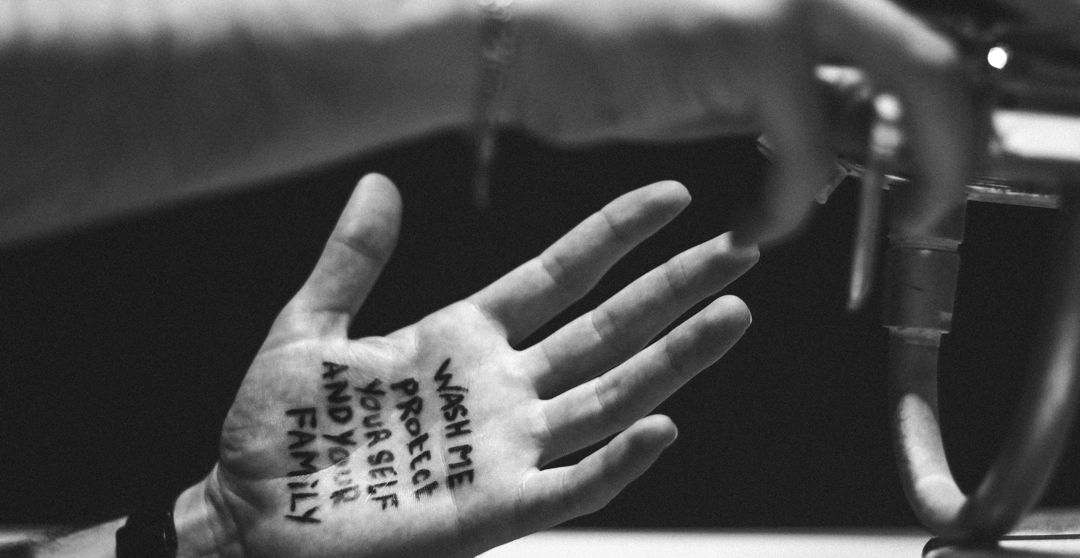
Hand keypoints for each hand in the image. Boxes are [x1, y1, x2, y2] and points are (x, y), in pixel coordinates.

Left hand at [194, 174, 756, 556]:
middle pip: (607, 329)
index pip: (560, 275)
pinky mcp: (495, 508)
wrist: (251, 514)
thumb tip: (380, 184)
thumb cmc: (280, 429)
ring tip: (731, 314)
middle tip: (740, 247)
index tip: (672, 196)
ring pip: (608, 396)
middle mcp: (502, 388)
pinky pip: (571, 484)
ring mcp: (506, 448)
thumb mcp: (310, 327)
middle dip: (673, 289)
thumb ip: (352, 260)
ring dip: (673, 359)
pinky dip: (618, 461)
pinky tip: (663, 426)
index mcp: (464, 337)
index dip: (615, 235)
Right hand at [510, 0, 978, 245]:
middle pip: (938, 63)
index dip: (942, 125)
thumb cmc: (612, 64)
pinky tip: (755, 225)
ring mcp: (788, 1)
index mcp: (807, 0)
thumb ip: (801, 102)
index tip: (931, 178)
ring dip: (902, 174)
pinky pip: (808, 144)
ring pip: (910, 89)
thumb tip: (857, 136)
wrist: (523, 43)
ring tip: (861, 224)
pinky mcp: (750, 37)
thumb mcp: (729, 86)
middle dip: (955, 149)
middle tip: (930, 207)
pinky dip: (791, 202)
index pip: (911, 57)